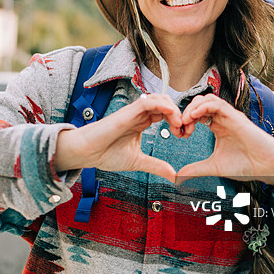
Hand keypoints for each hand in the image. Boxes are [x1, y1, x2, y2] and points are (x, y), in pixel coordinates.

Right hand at [55, 93, 182, 182]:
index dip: (179, 121)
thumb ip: (156, 166)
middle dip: (180, 114)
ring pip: (159, 98)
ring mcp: (134, 112)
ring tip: (179, 125)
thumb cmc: (106, 154)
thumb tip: (173, 175)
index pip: (166, 113)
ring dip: (174, 109)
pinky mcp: (127, 112)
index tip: (184, 135)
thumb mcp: (138, 161)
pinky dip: (162, 105)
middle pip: (166, 103)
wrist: (87, 153)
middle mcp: (140, 114)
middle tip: (185, 130)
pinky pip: (148, 101)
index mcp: (142, 122)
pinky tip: (171, 116)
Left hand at [175, 94, 273, 185]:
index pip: (196, 114)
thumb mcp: (214, 167)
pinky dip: (204, 106)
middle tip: (180, 126)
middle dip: (186, 112)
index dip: (185, 120)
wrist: (266, 167)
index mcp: (217, 126)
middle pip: (199, 103)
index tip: (179, 133)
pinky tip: (194, 116)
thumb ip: (196, 169)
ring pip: (207, 99)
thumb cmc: (246, 165)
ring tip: (186, 120)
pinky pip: (217, 104)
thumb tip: (178, 176)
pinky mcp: (236, 117)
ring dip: (193, 107)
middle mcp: (222, 119)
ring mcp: (229, 116)